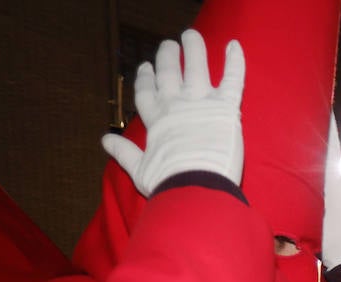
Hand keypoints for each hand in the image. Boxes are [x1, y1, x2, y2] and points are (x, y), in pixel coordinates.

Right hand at [101, 29, 244, 196]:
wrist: (197, 187)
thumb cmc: (168, 183)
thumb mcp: (139, 170)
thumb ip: (124, 153)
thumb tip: (104, 140)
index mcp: (156, 120)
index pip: (147, 93)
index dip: (146, 79)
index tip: (146, 68)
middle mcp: (176, 105)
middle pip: (168, 74)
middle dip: (167, 58)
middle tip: (169, 45)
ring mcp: (200, 103)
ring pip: (196, 67)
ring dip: (194, 49)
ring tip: (192, 35)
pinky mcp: (226, 107)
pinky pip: (233, 79)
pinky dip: (235, 62)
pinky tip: (234, 45)